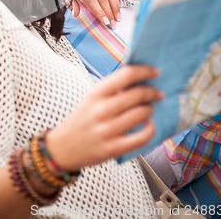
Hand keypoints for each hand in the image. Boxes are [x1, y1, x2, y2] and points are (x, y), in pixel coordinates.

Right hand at [46, 65, 162, 170]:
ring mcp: (107, 130)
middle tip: (158, 93)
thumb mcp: (91, 97)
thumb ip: (112, 88)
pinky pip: (142, 137)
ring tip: (148, 109)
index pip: (127, 75)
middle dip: (153, 92)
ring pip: (142, 113)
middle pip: (138, 94)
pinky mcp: (113, 148)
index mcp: (96, 92)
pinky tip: (149, 125)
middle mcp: (101, 110)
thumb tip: (140, 77)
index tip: (155, 72)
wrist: (63, 147)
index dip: (145, 71)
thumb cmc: (82, 119)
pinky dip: (151, 128)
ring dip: (150, 109)